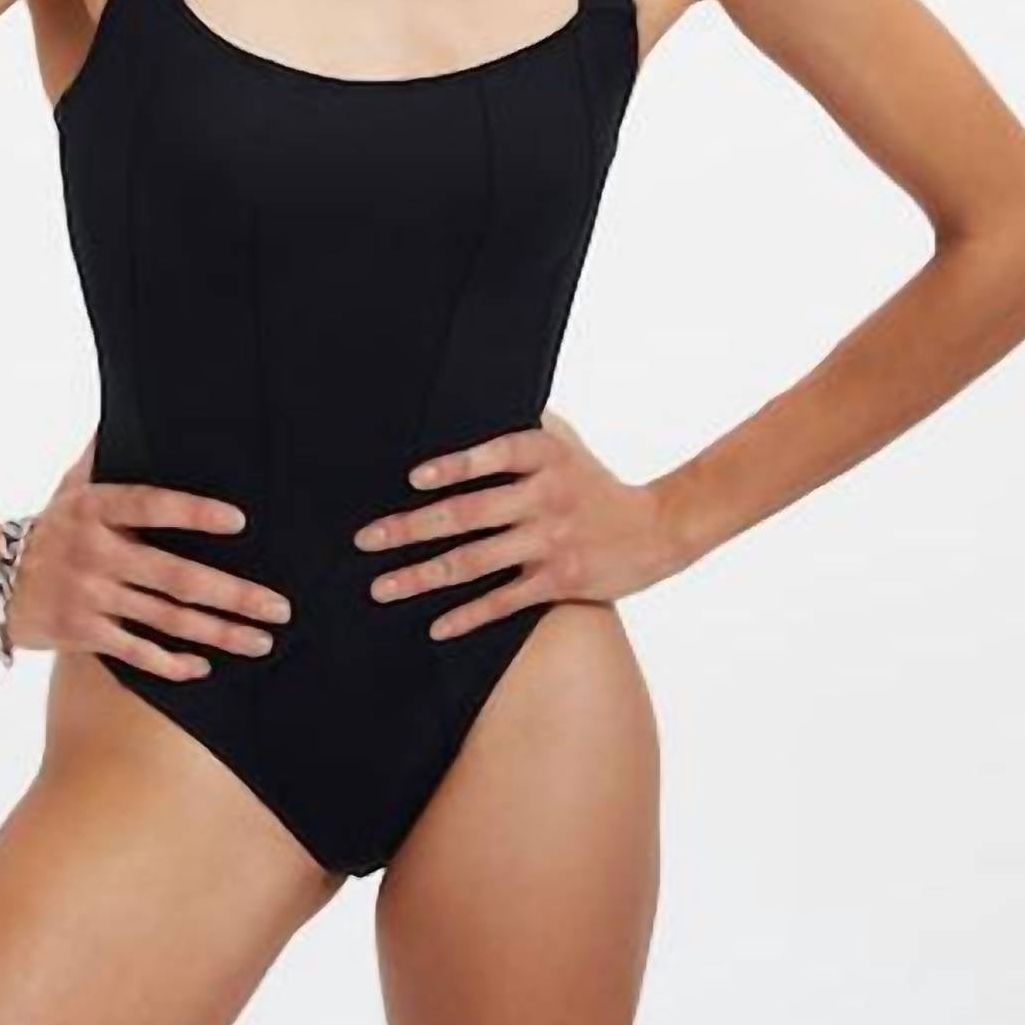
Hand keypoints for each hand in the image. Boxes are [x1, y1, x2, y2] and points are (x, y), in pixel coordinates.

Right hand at [5, 433, 290, 679]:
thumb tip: (133, 402)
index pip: (152, 506)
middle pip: (176, 576)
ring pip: (167, 619)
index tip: (240, 522)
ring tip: (262, 640)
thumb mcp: (73, 485)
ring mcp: (90, 596)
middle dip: (233, 594)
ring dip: (219, 632)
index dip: (194, 513)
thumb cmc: (48, 527)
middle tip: (279, 605)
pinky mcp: (82, 633)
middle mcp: (97, 553)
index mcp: (97, 509)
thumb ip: (107, 453)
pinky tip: (204, 666)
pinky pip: (135, 652)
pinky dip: (171, 662)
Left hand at [353, 412, 695, 640]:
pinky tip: (434, 625)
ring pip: (476, 561)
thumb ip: (522, 426)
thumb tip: (469, 399)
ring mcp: (551, 541)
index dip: (454, 467)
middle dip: (411, 528)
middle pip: (468, 514)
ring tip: (381, 587)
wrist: (658, 528)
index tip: (413, 479)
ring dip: (423, 576)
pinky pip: (504, 600)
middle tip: (366, 539)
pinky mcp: (559, 580)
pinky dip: (468, 616)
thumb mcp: (565, 443)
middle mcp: (545, 497)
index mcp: (543, 456)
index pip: (493, 455)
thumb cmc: (595, 482)